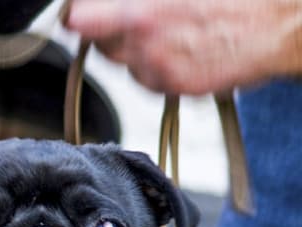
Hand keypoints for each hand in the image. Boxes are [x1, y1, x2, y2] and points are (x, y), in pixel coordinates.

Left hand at [66, 0, 301, 95]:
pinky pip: (150, 77)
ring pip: (125, 63)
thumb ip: (130, 0)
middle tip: (139, 15)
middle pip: (100, 43)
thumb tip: (89, 8)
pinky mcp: (175, 87)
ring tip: (171, 28)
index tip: (77, 14)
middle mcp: (145, 43)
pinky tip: (183, 46)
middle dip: (110, 30)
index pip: (81, 20)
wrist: (279, 24)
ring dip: (135, 49)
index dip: (80, 16)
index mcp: (142, 12)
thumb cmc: (232, 0)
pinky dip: (157, 64)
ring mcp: (160, 69)